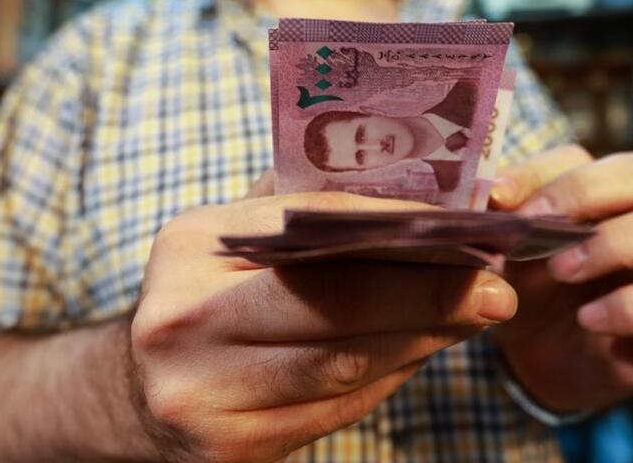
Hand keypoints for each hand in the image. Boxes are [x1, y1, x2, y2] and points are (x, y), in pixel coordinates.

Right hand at [130, 191, 516, 462]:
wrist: (136, 393)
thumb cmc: (203, 300)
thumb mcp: (228, 242)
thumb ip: (299, 211)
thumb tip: (409, 195)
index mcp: (190, 247)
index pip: (311, 225)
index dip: (397, 228)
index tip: (464, 231)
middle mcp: (185, 319)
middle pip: (332, 303)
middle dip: (426, 294)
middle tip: (496, 289)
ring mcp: (203, 392)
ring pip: (343, 365)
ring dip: (420, 339)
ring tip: (473, 318)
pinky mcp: (228, 450)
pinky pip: (334, 411)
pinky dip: (388, 380)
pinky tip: (420, 353)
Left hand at [490, 145, 632, 412]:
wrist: (534, 360)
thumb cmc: (522, 292)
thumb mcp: (497, 255)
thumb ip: (490, 224)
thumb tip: (481, 199)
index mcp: (589, 194)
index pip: (577, 158)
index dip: (539, 173)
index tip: (497, 198)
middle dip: (585, 193)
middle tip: (535, 225)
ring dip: (618, 243)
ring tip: (562, 271)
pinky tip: (589, 320)